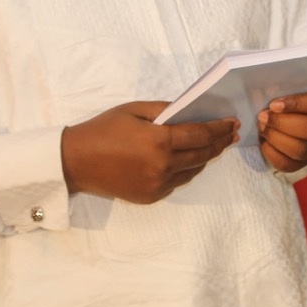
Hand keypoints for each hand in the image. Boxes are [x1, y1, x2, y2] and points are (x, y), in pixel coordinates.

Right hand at [60, 101, 238, 202]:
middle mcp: (163, 166)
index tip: (232, 122)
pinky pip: (177, 182)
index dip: (219, 128)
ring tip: (215, 145)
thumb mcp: (135, 110)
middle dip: (220, 143)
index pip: (201, 135)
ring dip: (206, 157)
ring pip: (193, 170)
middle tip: (231, 133)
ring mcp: (158, 185)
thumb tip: (191, 112)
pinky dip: (187, 170)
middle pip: (203, 154)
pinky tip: (190, 160)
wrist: (75, 161)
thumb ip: (166, 110)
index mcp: (159, 141)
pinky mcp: (151, 196)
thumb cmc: (103, 129)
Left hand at [256, 88, 306, 172]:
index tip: (273, 104)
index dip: (295, 104)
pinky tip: (264, 141)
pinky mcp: (302, 163)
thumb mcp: (290, 91)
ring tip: (261, 128)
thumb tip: (259, 92)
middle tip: (262, 116)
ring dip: (275, 138)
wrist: (297, 121)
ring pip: (299, 149)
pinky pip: (287, 164)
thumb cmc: (290, 103)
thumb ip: (281, 90)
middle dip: (281, 123)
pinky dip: (272, 153)